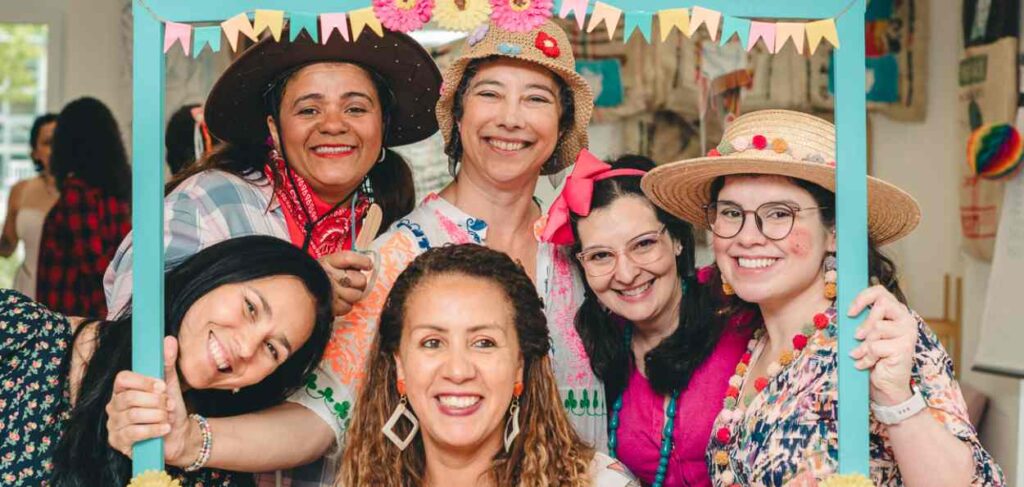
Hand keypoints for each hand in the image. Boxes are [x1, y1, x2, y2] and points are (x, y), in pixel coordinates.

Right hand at [106, 336, 193, 465]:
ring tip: (168, 417)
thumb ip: (167, 363)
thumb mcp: (169, 385)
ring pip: (132, 415)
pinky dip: (153, 430)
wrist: (178, 435)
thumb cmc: (169, 408)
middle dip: (154, 401)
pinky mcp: (119, 442)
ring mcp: (114, 424)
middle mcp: (114, 405)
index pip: (122, 379)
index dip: (142, 381)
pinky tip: (165, 428)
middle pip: (129, 398)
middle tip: (169, 404)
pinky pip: (133, 433)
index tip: (162, 386)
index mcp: (123, 389)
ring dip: (156, 415)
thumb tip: (168, 340)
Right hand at [318, 250, 373, 315]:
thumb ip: (345, 262)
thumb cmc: (315, 277)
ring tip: (342, 293)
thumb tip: (367, 264)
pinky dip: (344, 306)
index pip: (350, 258)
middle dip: (359, 283)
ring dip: (352, 295)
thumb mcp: (327, 263)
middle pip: (360, 280)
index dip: (362, 262)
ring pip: (356, 295)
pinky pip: (348, 307)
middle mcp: (330, 275)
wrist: (297, 293)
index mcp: (328, 262)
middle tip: (352, 284)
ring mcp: (331, 291)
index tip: (368, 265)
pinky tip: (337, 301)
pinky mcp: (330, 306)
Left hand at [848, 285, 918, 404]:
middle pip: (882, 304)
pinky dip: (866, 357)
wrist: (886, 386)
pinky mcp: (904, 347)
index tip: (849, 312)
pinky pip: (876, 346)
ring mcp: (907, 332)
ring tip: (861, 355)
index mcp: (896, 312)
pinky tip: (866, 364)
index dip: (862, 298)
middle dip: (864, 323)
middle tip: (856, 337)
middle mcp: (906, 319)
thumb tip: (846, 310)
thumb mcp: (866, 336)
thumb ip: (863, 321)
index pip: (880, 292)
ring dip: (864, 344)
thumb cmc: (875, 358)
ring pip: (877, 327)